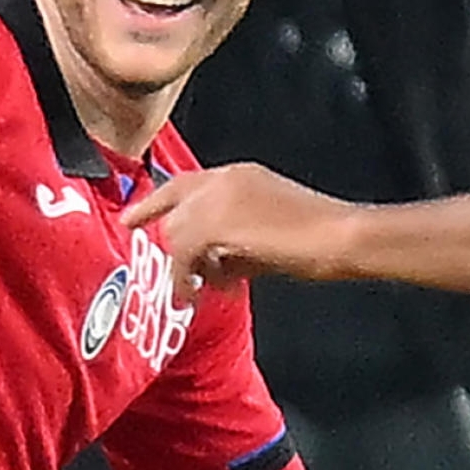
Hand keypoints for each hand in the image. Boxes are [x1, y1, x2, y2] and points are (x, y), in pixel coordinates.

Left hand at [122, 162, 360, 304]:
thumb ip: (232, 246)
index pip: (184, 184)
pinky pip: (184, 251)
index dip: (155, 203)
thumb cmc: (316, 240)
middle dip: (172, 249)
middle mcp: (222, 178)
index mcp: (237, 174)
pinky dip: (187, 277)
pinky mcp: (217, 220)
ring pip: (176, 233)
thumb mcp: (265, 238)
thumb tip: (209, 270)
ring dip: (184, 269)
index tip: (130, 220)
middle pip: (174, 210)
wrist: (339, 236)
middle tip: (179, 286)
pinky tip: (201, 295)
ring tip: (203, 294)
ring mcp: (217, 196)